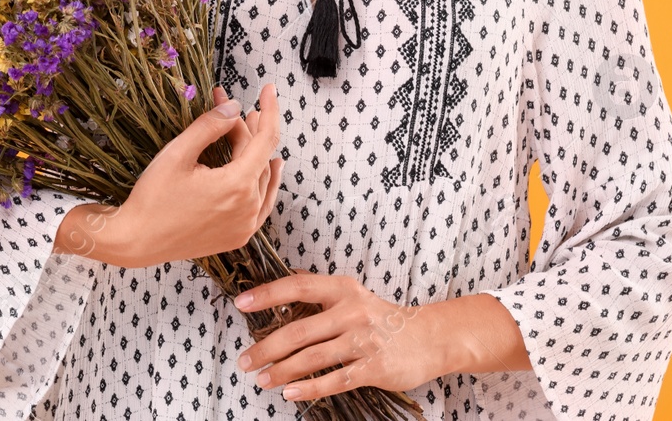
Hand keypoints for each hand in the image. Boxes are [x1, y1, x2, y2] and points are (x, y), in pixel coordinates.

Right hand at [74, 83, 282, 267]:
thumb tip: (233, 107)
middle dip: (246, 127)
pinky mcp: (238, 236)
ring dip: (255, 151)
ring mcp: (245, 226)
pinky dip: (266, 182)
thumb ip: (209, 127)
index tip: (269, 88)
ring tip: (248, 126)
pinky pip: (262, 204)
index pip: (265, 139)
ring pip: (261, 178)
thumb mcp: (178, 154)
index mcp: (237, 186)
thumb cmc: (152, 197)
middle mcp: (248, 208)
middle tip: (228, 106)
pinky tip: (270, 168)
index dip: (268, 110)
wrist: (137, 241)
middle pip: (258, 157)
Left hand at [233, 273, 446, 401]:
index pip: (298, 287)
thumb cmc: (383, 317)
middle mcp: (351, 311)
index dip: (267, 294)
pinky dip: (310, 388)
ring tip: (262, 379)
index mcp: (342, 289)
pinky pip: (335, 380)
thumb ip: (322, 291)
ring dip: (282, 370)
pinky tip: (291, 392)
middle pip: (299, 329)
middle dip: (266, 347)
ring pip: (313, 357)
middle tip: (245, 359)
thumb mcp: (354, 295)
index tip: (241, 304)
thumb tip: (287, 279)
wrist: (430, 337)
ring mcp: (363, 340)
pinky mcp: (374, 367)